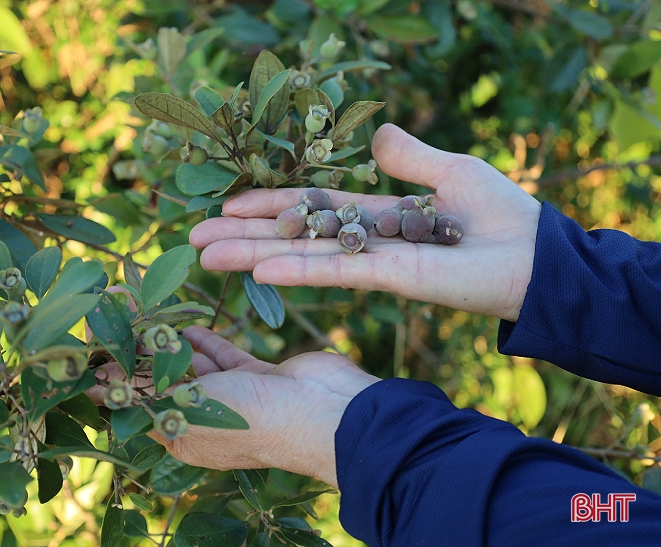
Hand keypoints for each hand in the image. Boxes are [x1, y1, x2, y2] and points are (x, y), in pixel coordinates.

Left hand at [87, 326, 378, 487]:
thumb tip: (98, 382)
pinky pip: (223, 356)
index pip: (139, 405)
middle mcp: (207, 419)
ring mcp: (235, 395)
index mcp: (185, 438)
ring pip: (193, 364)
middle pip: (164, 379)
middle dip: (141, 346)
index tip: (95, 341)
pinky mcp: (257, 374)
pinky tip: (187, 325)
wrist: (323, 412)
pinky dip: (205, 341)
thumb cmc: (251, 419)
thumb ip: (145, 390)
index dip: (116, 374)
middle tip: (118, 309)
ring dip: (171, 339)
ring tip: (145, 306)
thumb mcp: (189, 407)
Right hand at [190, 124, 541, 321]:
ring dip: (254, 255)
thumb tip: (374, 135)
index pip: (311, 209)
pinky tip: (260, 269)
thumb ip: (409, 158)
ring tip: (206, 255)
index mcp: (376, 216)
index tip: (229, 202)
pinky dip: (298, 270)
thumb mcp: (450, 170)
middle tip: (196, 238)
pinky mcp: (391, 277)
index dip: (270, 205)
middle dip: (246, 235)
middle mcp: (365, 241)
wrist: (538, 257)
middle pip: (294, 235)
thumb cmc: (502, 214)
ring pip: (303, 256)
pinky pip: (335, 272)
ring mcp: (374, 262)